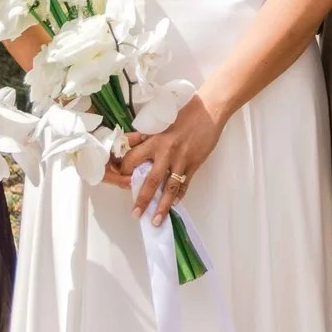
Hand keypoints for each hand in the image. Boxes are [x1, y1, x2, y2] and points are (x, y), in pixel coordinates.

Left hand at [112, 98, 224, 226]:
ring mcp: (182, 161)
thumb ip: (143, 135)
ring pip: (169, 189)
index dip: (125, 171)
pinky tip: (174, 205)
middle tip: (136, 214)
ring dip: (162, 206)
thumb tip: (126, 142)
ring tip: (156, 220)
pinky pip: (184, 185)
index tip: (122, 180)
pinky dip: (179, 196)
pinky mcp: (194, 164)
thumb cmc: (184, 113)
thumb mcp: (160, 122)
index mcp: (155, 140)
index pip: (133, 160)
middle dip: (142, 200)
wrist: (209, 110)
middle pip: (150, 181)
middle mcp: (166, 153)